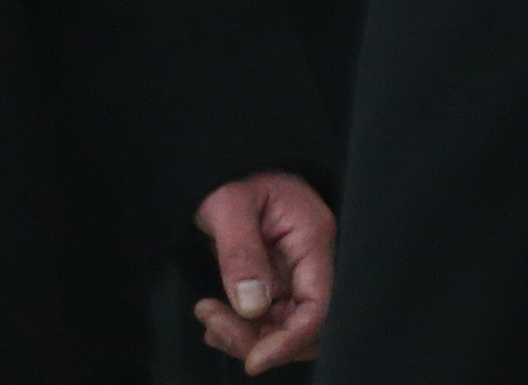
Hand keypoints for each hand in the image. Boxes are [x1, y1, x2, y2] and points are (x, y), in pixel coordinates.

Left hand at [194, 170, 335, 373]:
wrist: (229, 166)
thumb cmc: (233, 175)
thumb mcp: (229, 204)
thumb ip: (240, 254)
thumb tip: (252, 308)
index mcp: (313, 237)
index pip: (320, 306)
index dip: (290, 341)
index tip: (253, 360)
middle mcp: (313, 261)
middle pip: (303, 326)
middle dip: (259, 340)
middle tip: (212, 321)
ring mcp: (297, 273)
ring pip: (285, 329)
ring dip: (246, 336)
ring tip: (207, 315)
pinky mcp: (280, 282)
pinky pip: (270, 321)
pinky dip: (243, 329)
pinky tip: (215, 317)